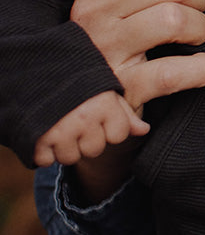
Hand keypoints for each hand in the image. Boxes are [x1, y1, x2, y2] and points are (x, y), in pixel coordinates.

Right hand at [33, 90, 148, 167]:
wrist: (32, 74)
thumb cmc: (73, 81)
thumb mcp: (102, 89)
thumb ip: (124, 111)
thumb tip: (143, 130)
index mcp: (103, 102)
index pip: (119, 134)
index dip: (110, 126)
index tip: (97, 113)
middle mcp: (82, 117)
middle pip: (95, 148)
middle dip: (86, 138)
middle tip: (74, 118)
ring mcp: (58, 130)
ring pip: (70, 157)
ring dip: (64, 146)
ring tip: (58, 123)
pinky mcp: (35, 140)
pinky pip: (45, 160)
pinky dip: (42, 151)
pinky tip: (42, 132)